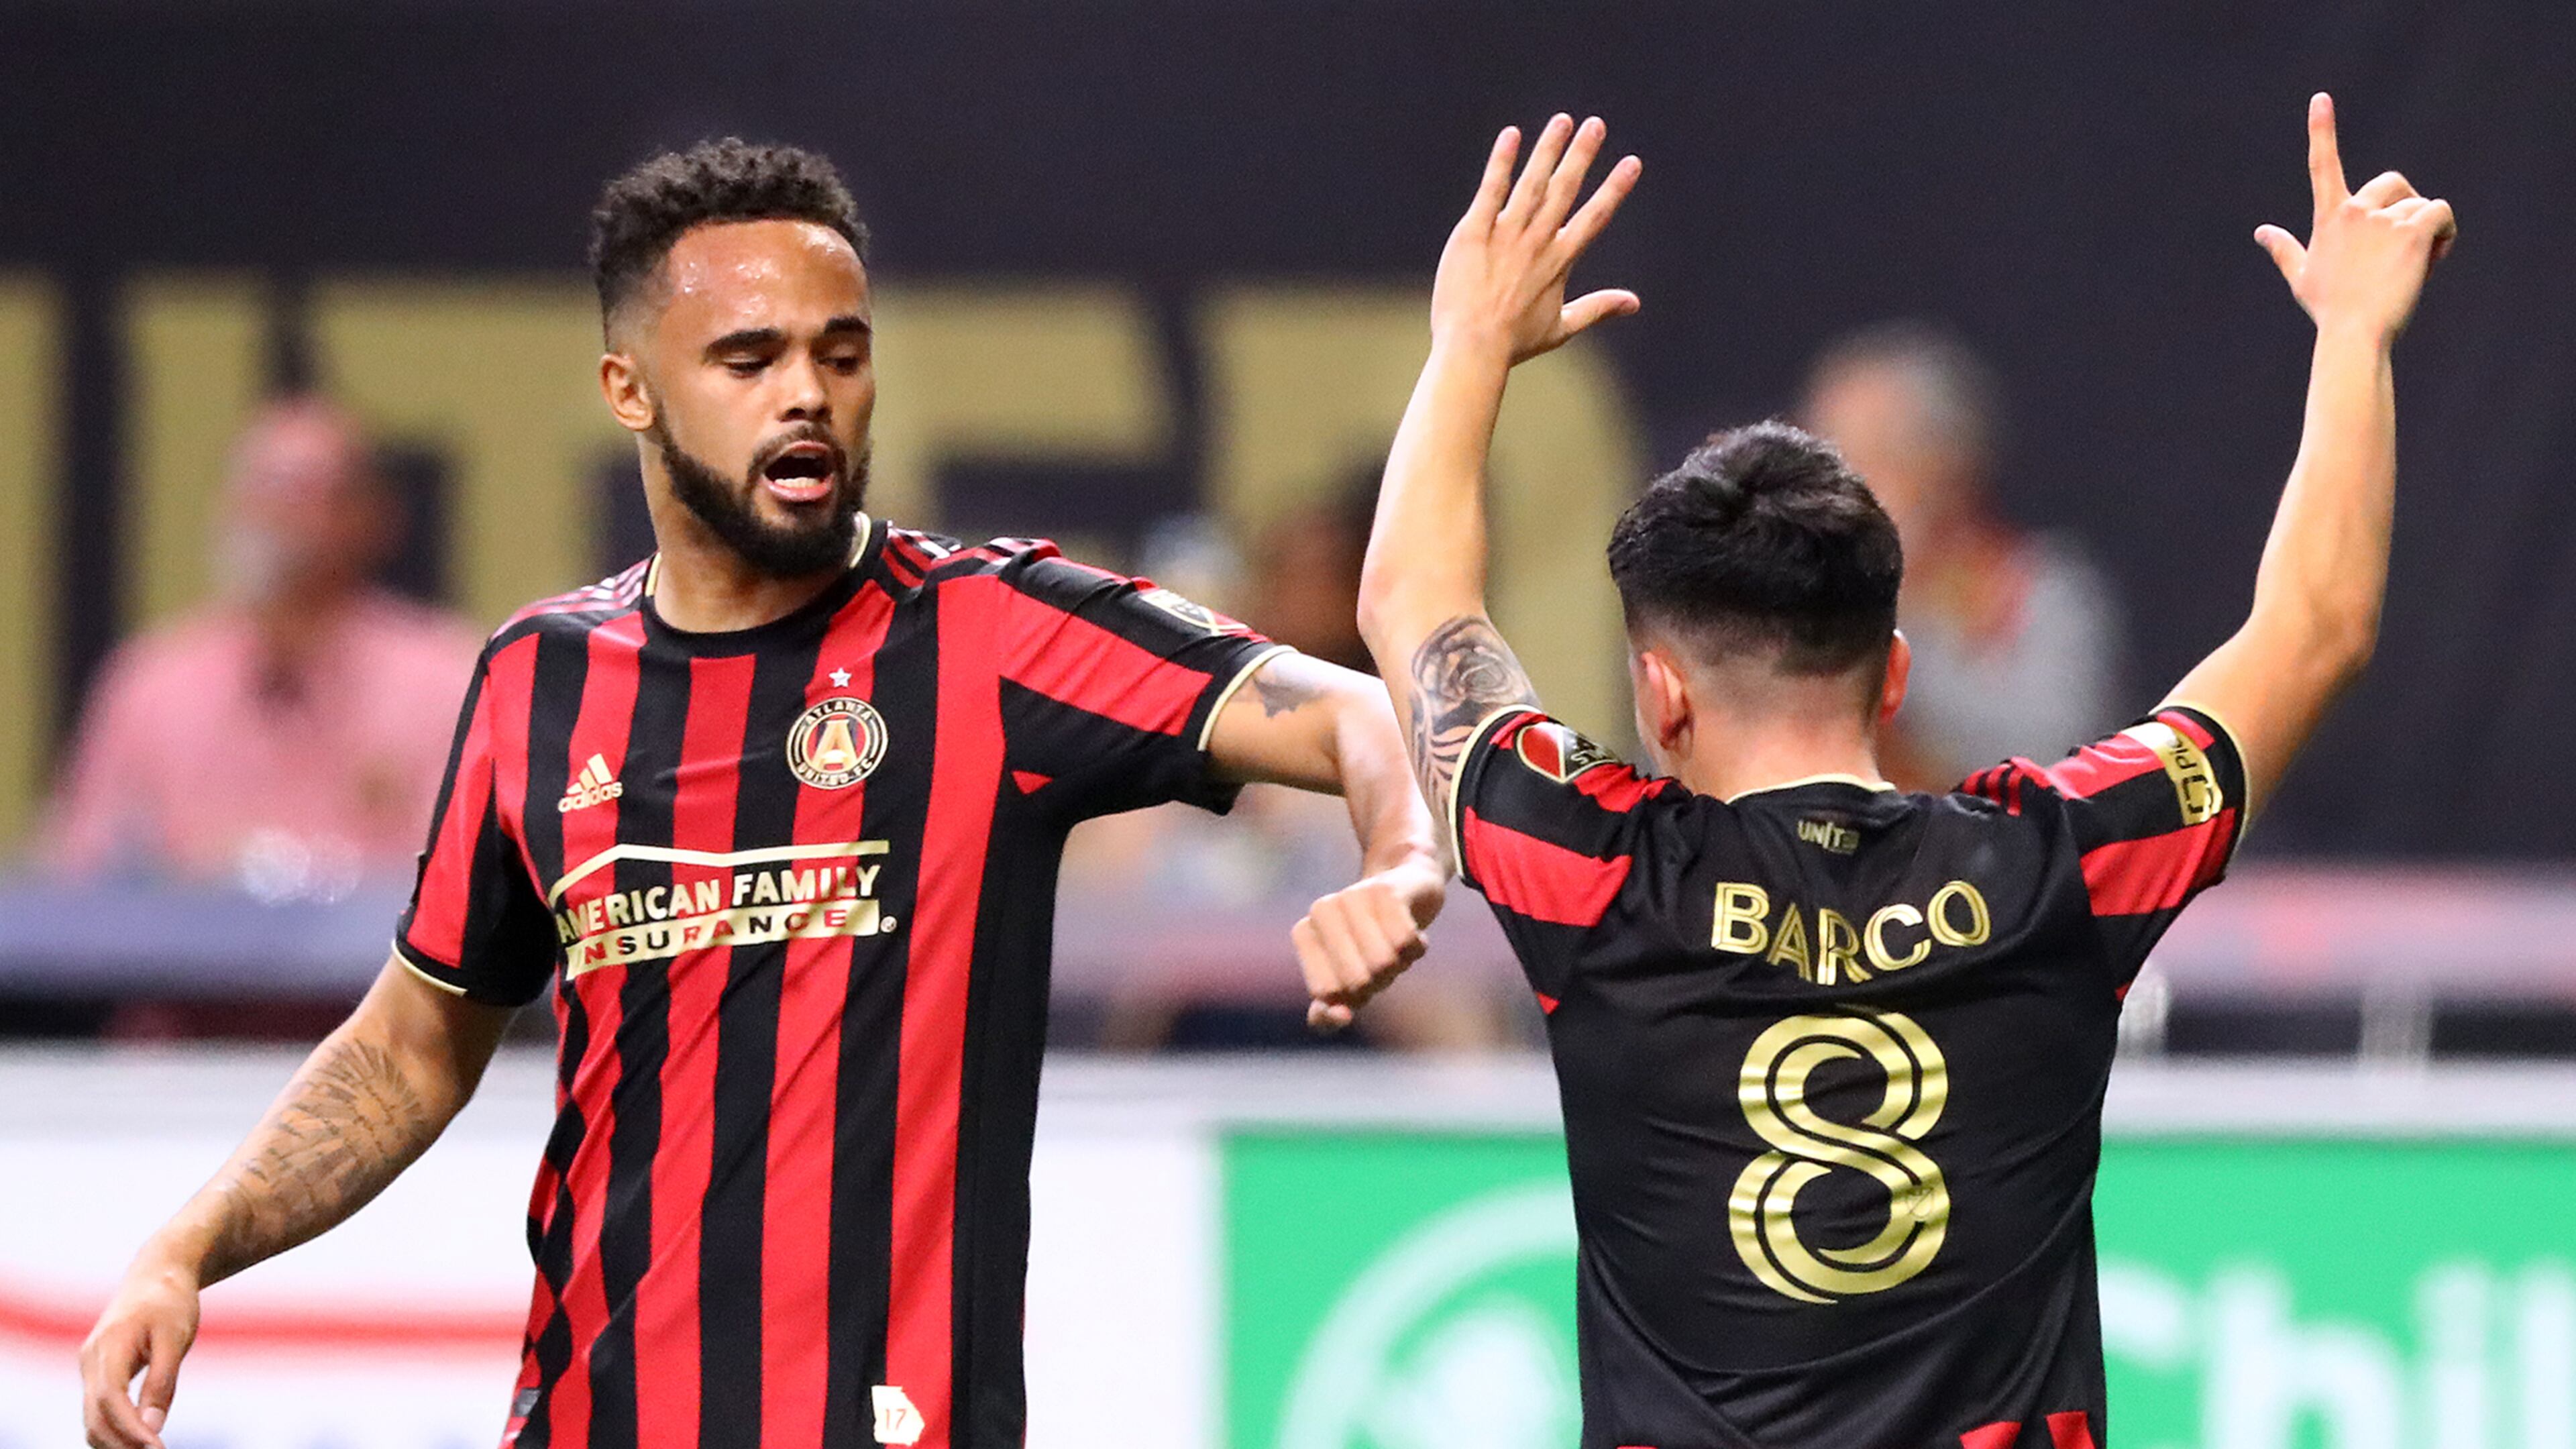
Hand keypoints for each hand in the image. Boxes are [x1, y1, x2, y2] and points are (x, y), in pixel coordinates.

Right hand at [80, 1254, 200, 1448]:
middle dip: (121, 1442)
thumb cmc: (170, 1302)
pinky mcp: (97, 1371)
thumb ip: (162, 1381)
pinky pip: (99, 1408)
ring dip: (115, 1440)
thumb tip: (153, 1425)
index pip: (111, 1398)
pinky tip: (137, 1439)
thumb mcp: (176, 1338)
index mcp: (110, 1345)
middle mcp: (91, 1359)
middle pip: (95, 1415)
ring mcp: (90, 1366)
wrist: (157, 1274)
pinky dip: (113, 1427)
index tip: (156, 1448)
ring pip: (92, 1417)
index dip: (130, 1428)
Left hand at [1294, 854, 1447, 1030]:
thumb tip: (1338, 1016)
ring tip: (1396, 943)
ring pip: (1384, 962)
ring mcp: (1353, 895)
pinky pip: (1407, 942)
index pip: (1328, 992)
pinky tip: (1414, 931)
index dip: (1353, 994)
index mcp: (1304, 932)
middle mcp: (1321, 909)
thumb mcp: (1346, 982)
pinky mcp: (1387, 891)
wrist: (1409, 889)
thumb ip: (1328, 1012)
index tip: (1359, 971)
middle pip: (1358, 981)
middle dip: (1380, 979)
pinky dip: (1418, 947)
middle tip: (1382, 956)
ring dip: (1401, 963)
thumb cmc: (1373, 943)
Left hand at [1433, 114, 1642, 363]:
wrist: (1472, 348)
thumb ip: (1598, 308)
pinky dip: (1502, 162)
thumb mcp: (1562, 327)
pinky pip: (1491, 190)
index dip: (1614, 189)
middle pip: (1565, 190)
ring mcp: (1506, 235)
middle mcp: (1537, 242)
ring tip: (1563, 121)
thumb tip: (1634, 303)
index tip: (1631, 163)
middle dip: (1583, 155)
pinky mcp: (1474, 233)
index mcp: (1560, 261)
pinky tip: (1512, 136)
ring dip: (1549, 149)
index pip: (1594, 217)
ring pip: (1532, 183)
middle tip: (1596, 125)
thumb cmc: (1515, 343)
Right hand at [2255, 93, 2455, 343]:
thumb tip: (2261, 232)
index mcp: (2328, 218)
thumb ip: (2284, 249)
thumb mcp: (2301, 277)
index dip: (2322, 130)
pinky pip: (2440, 213)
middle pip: (2393, 185)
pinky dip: (2445, 234)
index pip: (2323, 165)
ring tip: (2413, 268)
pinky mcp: (2412, 232)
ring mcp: (2384, 220)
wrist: (2354, 334)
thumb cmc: (2329, 310)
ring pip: (2421, 206)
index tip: (2321, 99)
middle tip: (2403, 246)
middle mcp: (2355, 211)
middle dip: (2404, 207)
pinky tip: (2433, 258)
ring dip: (2424, 233)